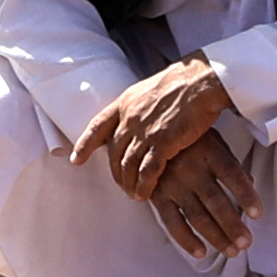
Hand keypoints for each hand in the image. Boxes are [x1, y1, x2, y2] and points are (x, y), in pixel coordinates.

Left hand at [84, 57, 250, 255]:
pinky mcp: (162, 143)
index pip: (98, 126)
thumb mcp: (151, 90)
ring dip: (128, 183)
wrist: (200, 81)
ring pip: (127, 165)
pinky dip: (144, 186)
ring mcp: (144, 131)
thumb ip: (140, 107)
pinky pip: (147, 171)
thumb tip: (139, 117)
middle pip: (114, 152)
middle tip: (122, 186)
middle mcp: (129, 118)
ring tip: (133, 195)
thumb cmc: (183, 83)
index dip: (85, 144)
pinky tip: (144, 195)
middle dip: (116, 173)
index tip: (76, 159)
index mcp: (125, 102)